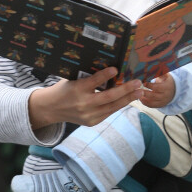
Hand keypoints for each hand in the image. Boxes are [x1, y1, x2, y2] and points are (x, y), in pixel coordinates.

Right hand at [28, 67, 142, 129]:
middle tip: (138, 83)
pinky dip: (119, 105)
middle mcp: (83, 104)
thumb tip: (111, 70)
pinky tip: (129, 99)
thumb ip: (89, 77)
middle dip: (125, 90)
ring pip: (112, 107)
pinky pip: (109, 112)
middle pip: (108, 97)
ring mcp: (88, 115)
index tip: (115, 69)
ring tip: (139, 92)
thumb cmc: (65, 89)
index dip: (104, 76)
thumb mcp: (73, 79)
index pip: (93, 82)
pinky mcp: (92, 122)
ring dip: (127, 99)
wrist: (51, 109)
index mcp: (76, 89)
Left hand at [140, 73, 175, 107]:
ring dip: (143, 99)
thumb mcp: (166, 75)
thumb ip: (160, 72)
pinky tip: (140, 98)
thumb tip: (155, 67)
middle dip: (145, 93)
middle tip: (138, 89)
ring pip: (152, 102)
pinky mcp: (159, 105)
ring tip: (137, 94)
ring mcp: (162, 102)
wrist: (174, 90)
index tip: (143, 83)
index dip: (149, 85)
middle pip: (153, 96)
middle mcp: (165, 96)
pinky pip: (151, 106)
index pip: (157, 87)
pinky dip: (145, 103)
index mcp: (167, 87)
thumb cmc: (167, 81)